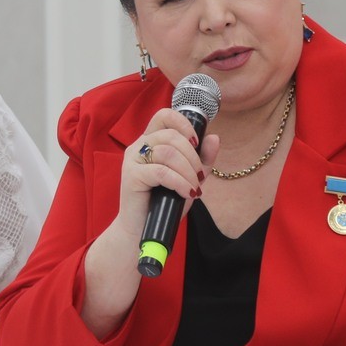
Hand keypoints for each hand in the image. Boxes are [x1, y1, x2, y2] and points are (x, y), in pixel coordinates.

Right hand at [112, 107, 218, 244]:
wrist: (144, 229)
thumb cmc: (165, 202)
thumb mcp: (189, 177)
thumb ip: (202, 159)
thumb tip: (214, 137)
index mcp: (150, 141)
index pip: (164, 116)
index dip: (184, 124)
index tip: (197, 142)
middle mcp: (139, 146)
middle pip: (170, 135)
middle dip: (192, 156)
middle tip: (199, 176)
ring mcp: (133, 160)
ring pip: (167, 152)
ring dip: (188, 171)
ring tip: (194, 187)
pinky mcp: (131, 177)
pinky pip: (161, 172)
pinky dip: (180, 182)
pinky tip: (187, 193)